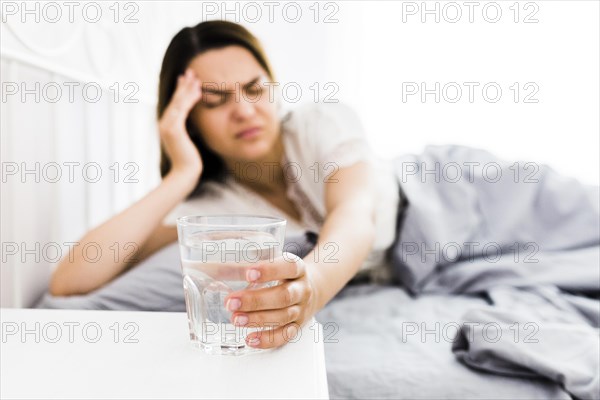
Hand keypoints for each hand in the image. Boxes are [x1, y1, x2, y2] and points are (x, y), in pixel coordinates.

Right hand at [158, 68, 203, 185]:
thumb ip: (184, 134)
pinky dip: (190, 99)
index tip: (186, 79)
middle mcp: (164, 123)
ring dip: (188, 88)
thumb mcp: (185, 144)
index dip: (180, 91)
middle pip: (175, 99)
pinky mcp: (174, 129)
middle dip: (183, 85)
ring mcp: (167, 126)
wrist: (184, 174)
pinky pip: (183, 110)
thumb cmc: (187, 162)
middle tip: (191, 71)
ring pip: (179, 102)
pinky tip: (198, 91)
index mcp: (167, 126)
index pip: (174, 104)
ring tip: (196, 77)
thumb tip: (188, 132)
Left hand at [223, 253, 319, 348]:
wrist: (312, 289)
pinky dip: (267, 339)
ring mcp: (301, 309)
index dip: (270, 270)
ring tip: (236, 320)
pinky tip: (250, 339)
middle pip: (284, 296)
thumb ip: (249, 264)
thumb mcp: (274, 262)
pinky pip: (284, 336)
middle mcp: (302, 289)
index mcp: (297, 269)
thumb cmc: (284, 274)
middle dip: (256, 300)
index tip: (249, 273)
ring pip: (283, 316)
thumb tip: (209, 267)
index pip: (288, 267)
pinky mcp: (297, 326)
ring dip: (258, 319)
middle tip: (231, 302)